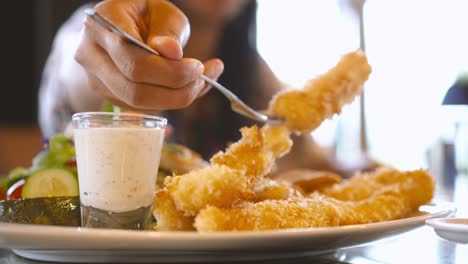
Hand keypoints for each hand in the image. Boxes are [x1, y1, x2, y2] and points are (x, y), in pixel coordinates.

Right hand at [75, 0, 223, 110]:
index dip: (169, 71)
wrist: (121, 24)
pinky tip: (188, 87)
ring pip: (137, 104)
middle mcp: (90, 54)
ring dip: (175, 99)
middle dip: (175, 90)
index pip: (133, 60)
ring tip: (200, 82)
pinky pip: (142, 107)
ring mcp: (96, 79)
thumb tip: (172, 53)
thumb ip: (167, 30)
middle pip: (133, 89)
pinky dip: (170, 101)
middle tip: (201, 79)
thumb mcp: (161, 11)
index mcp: (101, 25)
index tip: (197, 67)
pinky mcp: (109, 95)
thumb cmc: (144, 14)